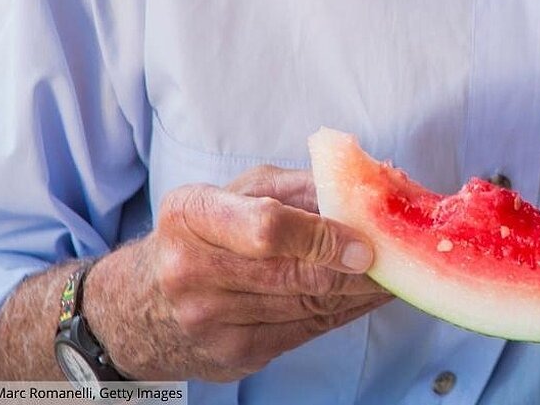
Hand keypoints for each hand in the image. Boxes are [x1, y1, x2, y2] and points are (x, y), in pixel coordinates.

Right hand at [93, 165, 392, 380]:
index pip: (267, 229)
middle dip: (358, 270)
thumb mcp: (237, 192)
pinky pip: (307, 331)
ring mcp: (208, 319)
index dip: (324, 237)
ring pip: (309, 306)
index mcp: (191, 214)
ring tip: (396, 275)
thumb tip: (374, 186)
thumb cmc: (204, 233)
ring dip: (362, 293)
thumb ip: (301, 186)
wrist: (139, 305)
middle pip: (295, 275)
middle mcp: (190, 270)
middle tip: (400, 259)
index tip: (366, 243)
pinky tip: (369, 298)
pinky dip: (346, 313)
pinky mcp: (231, 353)